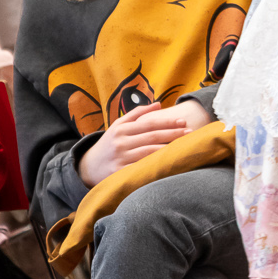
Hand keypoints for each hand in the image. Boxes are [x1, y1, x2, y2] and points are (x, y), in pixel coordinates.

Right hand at [79, 99, 207, 186]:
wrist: (88, 167)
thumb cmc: (108, 144)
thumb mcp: (118, 125)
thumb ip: (137, 114)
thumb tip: (159, 104)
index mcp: (122, 129)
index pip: (149, 123)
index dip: (167, 122)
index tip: (183, 121)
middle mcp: (121, 142)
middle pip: (152, 137)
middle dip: (172, 134)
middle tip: (190, 132)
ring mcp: (121, 158)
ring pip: (149, 153)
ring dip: (168, 149)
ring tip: (184, 147)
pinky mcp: (120, 174)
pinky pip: (141, 169)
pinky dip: (155, 166)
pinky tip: (168, 165)